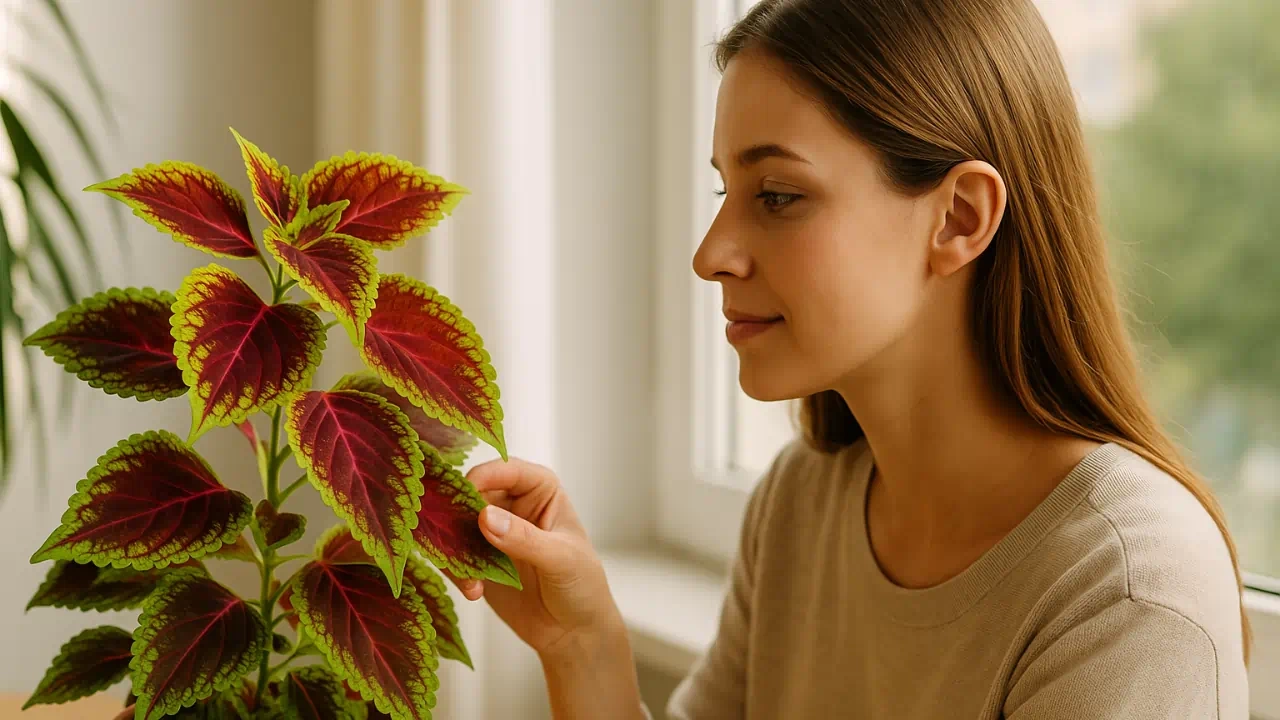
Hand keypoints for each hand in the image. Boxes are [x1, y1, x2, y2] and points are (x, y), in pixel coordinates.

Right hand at [454, 458, 625, 662]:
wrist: (574, 632)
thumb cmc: (582, 585)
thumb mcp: (562, 559)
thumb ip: (525, 538)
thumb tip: (484, 517)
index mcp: (539, 489)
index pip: (507, 470)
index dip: (483, 476)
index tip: (464, 492)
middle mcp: (511, 505)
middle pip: (472, 494)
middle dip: (457, 514)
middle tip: (452, 540)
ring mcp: (491, 533)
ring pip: (456, 525)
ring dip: (454, 548)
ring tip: (469, 578)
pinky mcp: (477, 561)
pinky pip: (453, 557)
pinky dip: (457, 572)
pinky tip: (474, 592)